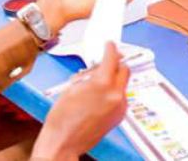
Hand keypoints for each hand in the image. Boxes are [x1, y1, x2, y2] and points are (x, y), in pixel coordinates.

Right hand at [32, 42, 128, 159]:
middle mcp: (115, 95)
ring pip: (123, 84)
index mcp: (103, 84)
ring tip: (99, 81)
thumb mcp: (73, 86)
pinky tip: (101, 95)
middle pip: (124, 69)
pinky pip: (121, 98)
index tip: (110, 45)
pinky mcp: (118, 117)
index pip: (113, 57)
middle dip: (117, 62)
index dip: (111, 48)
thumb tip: (97, 68)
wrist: (63, 142)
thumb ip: (89, 74)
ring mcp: (119, 107)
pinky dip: (114, 92)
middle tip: (108, 59)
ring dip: (115, 78)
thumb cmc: (62, 118)